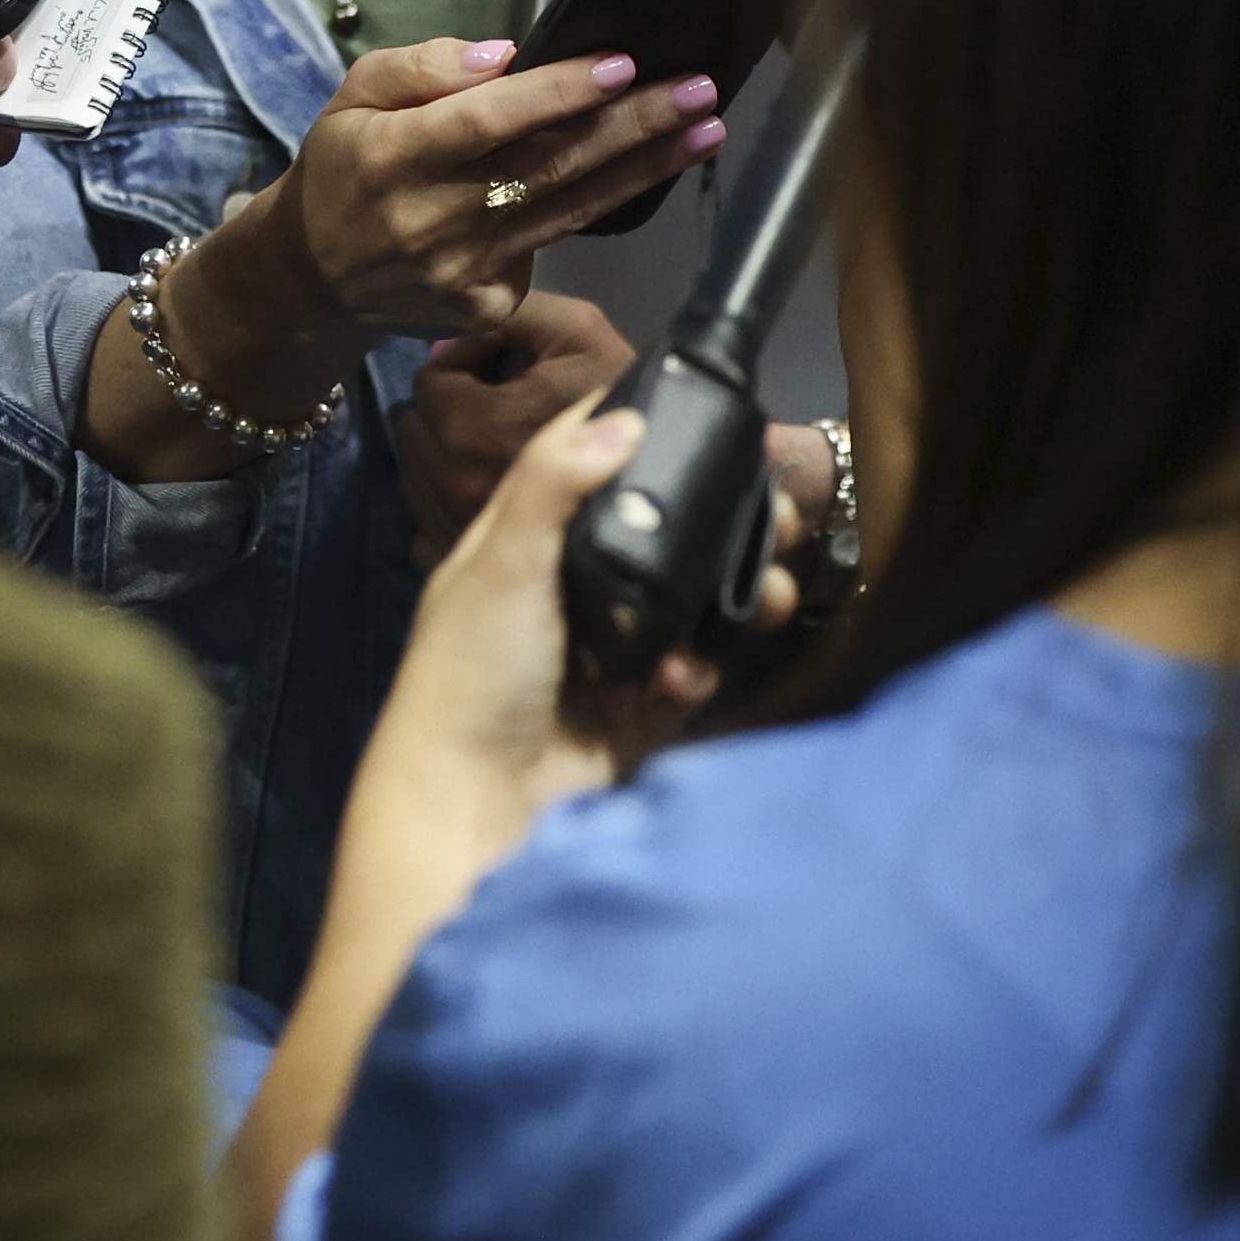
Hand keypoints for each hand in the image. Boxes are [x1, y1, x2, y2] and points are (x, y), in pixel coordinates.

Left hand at [230, 388, 773, 1240]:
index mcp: (519, 545)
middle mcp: (565, 592)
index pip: (588, 467)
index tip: (713, 421)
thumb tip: (620, 419)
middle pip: (660, 533)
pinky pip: (693, 673)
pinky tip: (691, 678)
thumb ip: (550, 488)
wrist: (472, 822)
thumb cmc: (466, 683)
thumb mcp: (496, 568)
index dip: (645, 437)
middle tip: (773, 517)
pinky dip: (704, 668)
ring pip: (691, 600)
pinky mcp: (640, 717)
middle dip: (721, 522)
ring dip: (734, 591)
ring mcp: (607, 656)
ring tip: (767, 593)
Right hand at [250, 36, 729, 355]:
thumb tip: (504, 57)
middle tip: (698, 91)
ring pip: (570, 209)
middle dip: (633, 126)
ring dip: (645, 168)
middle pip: (548, 165)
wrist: (314, 275)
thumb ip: (422, 67)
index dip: (558, 95)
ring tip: (705, 130)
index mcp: (394, 157)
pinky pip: (551, 247)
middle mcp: (431, 219)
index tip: (622, 65)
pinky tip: (641, 174)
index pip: (489, 121)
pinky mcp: (485, 305)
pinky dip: (597, 208)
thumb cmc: (345, 167)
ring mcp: (463, 272)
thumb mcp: (356, 95)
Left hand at [393, 290, 639, 548]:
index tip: (499, 370)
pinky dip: (444, 509)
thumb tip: (454, 335)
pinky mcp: (467, 569)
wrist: (659, 533)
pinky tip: (486, 499)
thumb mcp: (584, 333)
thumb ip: (514, 316)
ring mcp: (459, 534)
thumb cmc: (633, 401)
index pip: (430, 384)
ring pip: (415, 477)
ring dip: (442, 457)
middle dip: (447, 412)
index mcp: (479, 428)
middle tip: (497, 409)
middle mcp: (459, 486)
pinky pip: (422, 529)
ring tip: (496, 451)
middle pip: (415, 430)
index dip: (463, 365)